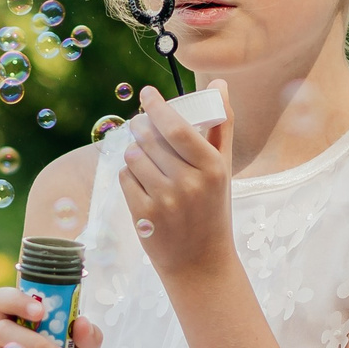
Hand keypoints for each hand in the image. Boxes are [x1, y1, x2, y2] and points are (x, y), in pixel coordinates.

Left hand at [118, 82, 235, 285]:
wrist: (201, 262)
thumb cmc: (212, 209)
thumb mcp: (223, 169)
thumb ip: (222, 126)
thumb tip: (219, 84)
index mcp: (212, 168)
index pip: (178, 128)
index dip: (158, 107)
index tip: (147, 93)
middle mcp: (190, 183)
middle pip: (150, 139)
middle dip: (141, 127)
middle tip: (141, 126)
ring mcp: (165, 201)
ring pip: (133, 157)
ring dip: (134, 153)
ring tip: (145, 160)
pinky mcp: (144, 216)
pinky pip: (125, 179)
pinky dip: (129, 176)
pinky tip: (142, 184)